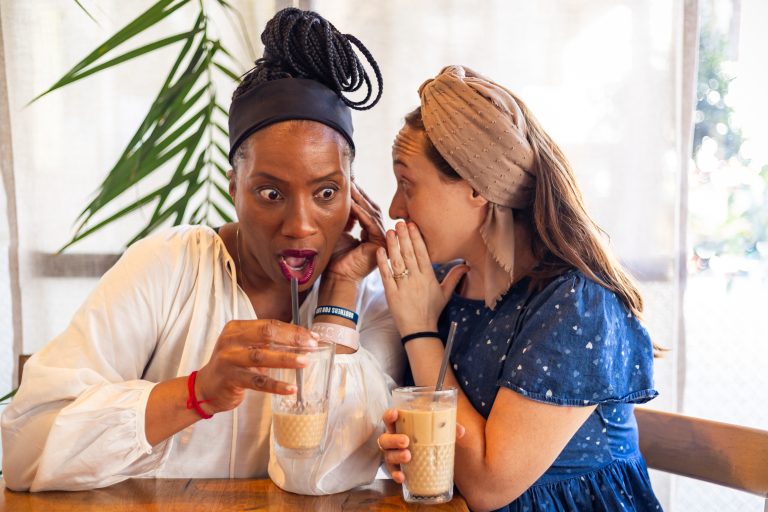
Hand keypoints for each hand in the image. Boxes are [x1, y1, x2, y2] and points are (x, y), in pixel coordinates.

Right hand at [195, 320, 318, 413]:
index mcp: (237, 328)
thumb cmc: (232, 365)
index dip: (293, 330)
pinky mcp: (230, 379)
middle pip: (266, 334)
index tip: (312, 337)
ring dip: (285, 359)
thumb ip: (267, 343)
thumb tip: (303, 342)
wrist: (206, 388)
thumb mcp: (246, 347)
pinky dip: (275, 385)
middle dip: (292, 339)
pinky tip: (290, 388)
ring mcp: (229, 359)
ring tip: (304, 362)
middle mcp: (231, 340)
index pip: (269, 325)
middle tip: (312, 346)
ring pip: (261, 356)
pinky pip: (257, 382)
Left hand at [324, 183, 386, 282]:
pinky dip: (360, 212)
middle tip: (350, 180)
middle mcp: (380, 236)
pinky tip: (351, 203)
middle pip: (372, 210)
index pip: (367, 210)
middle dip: (360, 194)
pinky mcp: (381, 244)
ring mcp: (383, 240)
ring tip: (350, 188)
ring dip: (359, 200)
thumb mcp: (340, 231)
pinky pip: (370, 223)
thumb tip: (348, 200)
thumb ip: (346, 217)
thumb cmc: (336, 258)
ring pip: (372, 214)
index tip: (349, 183)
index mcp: (372, 234)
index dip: (358, 196)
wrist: (336, 277)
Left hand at [376, 221, 468, 333]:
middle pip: (409, 254)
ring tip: (389, 231)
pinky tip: (379, 250)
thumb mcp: (445, 293)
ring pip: (397, 262)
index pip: (422, 253)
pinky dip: (382, 262)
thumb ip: (454, 277)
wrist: (419, 330)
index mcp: (429, 277)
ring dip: (393, 245)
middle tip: (400, 222)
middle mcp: (416, 279)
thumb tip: (466, 265)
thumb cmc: (432, 311)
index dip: (417, 238)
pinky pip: (386, 275)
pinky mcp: (392, 294)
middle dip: (404, 236)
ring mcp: (403, 286)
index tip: (412, 225)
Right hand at [378, 409, 465, 483]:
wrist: (422, 456)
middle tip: (406, 441)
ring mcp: (392, 454)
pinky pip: (392, 471)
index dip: (389, 415)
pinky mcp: (395, 468)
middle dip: (394, 439)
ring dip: (396, 455)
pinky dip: (395, 474)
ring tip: (408, 456)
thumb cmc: (425, 437)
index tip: (395, 413)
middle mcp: (392, 440)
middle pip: (385, 438)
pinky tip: (402, 477)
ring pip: (387, 454)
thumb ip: (447, 427)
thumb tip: (461, 431)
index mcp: (399, 427)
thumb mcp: (435, 430)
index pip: (389, 418)